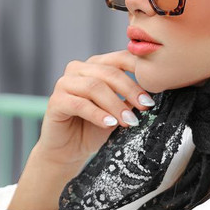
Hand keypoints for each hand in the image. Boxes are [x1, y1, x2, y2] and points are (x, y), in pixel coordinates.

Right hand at [36, 50, 154, 167]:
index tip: (154, 91)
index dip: (139, 71)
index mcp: (96, 65)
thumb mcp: (118, 111)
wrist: (70, 150)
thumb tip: (153, 93)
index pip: (120, 58)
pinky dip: (98, 115)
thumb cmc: (95, 128)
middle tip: (145, 106)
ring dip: (115, 104)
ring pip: (95, 87)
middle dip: (130, 90)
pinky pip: (79, 104)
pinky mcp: (55, 101)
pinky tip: (110, 124)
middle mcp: (78, 69)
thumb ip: (130, 98)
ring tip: (129, 121)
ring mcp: (64, 83)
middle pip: (109, 72)